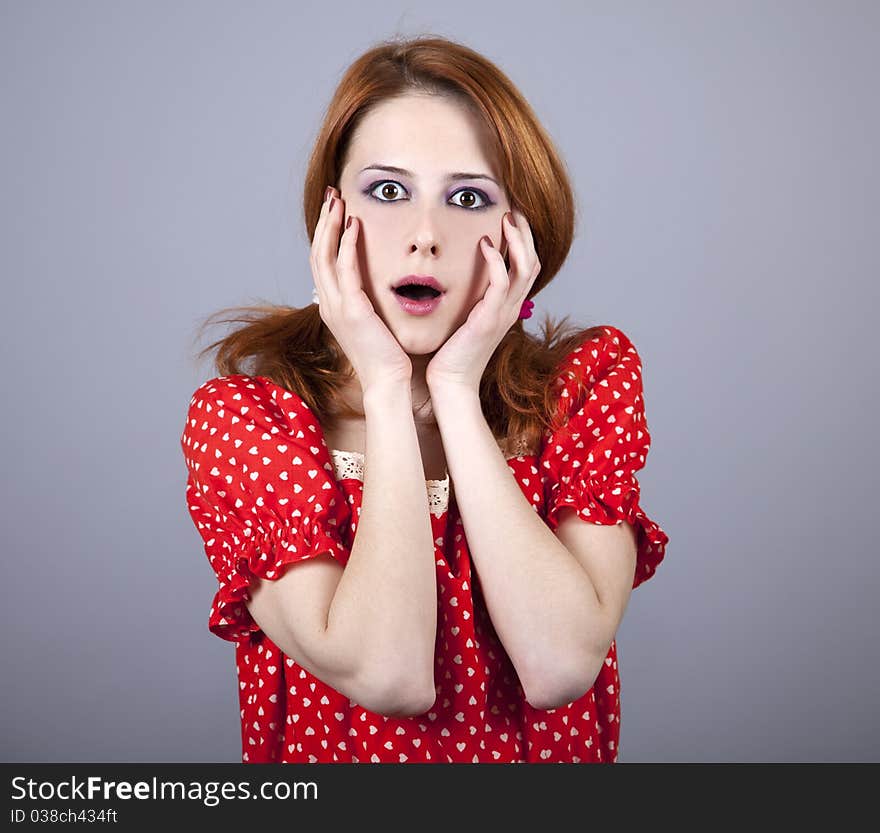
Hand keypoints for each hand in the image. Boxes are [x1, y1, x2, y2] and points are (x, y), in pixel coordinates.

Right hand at [310, 187, 412, 394]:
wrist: (388, 382)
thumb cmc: (387, 357)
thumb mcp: (374, 324)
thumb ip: (369, 303)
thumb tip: (376, 288)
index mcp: (332, 307)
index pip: (322, 262)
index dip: (325, 234)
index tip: (335, 210)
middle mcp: (328, 305)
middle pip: (317, 253)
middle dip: (324, 222)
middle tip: (332, 196)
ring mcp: (337, 307)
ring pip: (324, 256)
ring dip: (330, 225)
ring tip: (338, 201)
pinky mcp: (352, 310)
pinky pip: (345, 269)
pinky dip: (346, 245)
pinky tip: (354, 225)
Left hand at [425, 207, 540, 393]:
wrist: (451, 383)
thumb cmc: (452, 354)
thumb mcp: (465, 320)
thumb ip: (470, 299)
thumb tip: (461, 278)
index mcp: (507, 307)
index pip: (526, 267)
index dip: (524, 240)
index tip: (511, 218)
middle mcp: (511, 308)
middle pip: (532, 262)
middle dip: (525, 233)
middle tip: (513, 209)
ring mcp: (503, 314)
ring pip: (525, 268)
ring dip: (517, 240)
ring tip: (505, 218)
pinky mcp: (489, 319)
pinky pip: (501, 283)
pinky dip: (497, 260)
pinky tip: (486, 244)